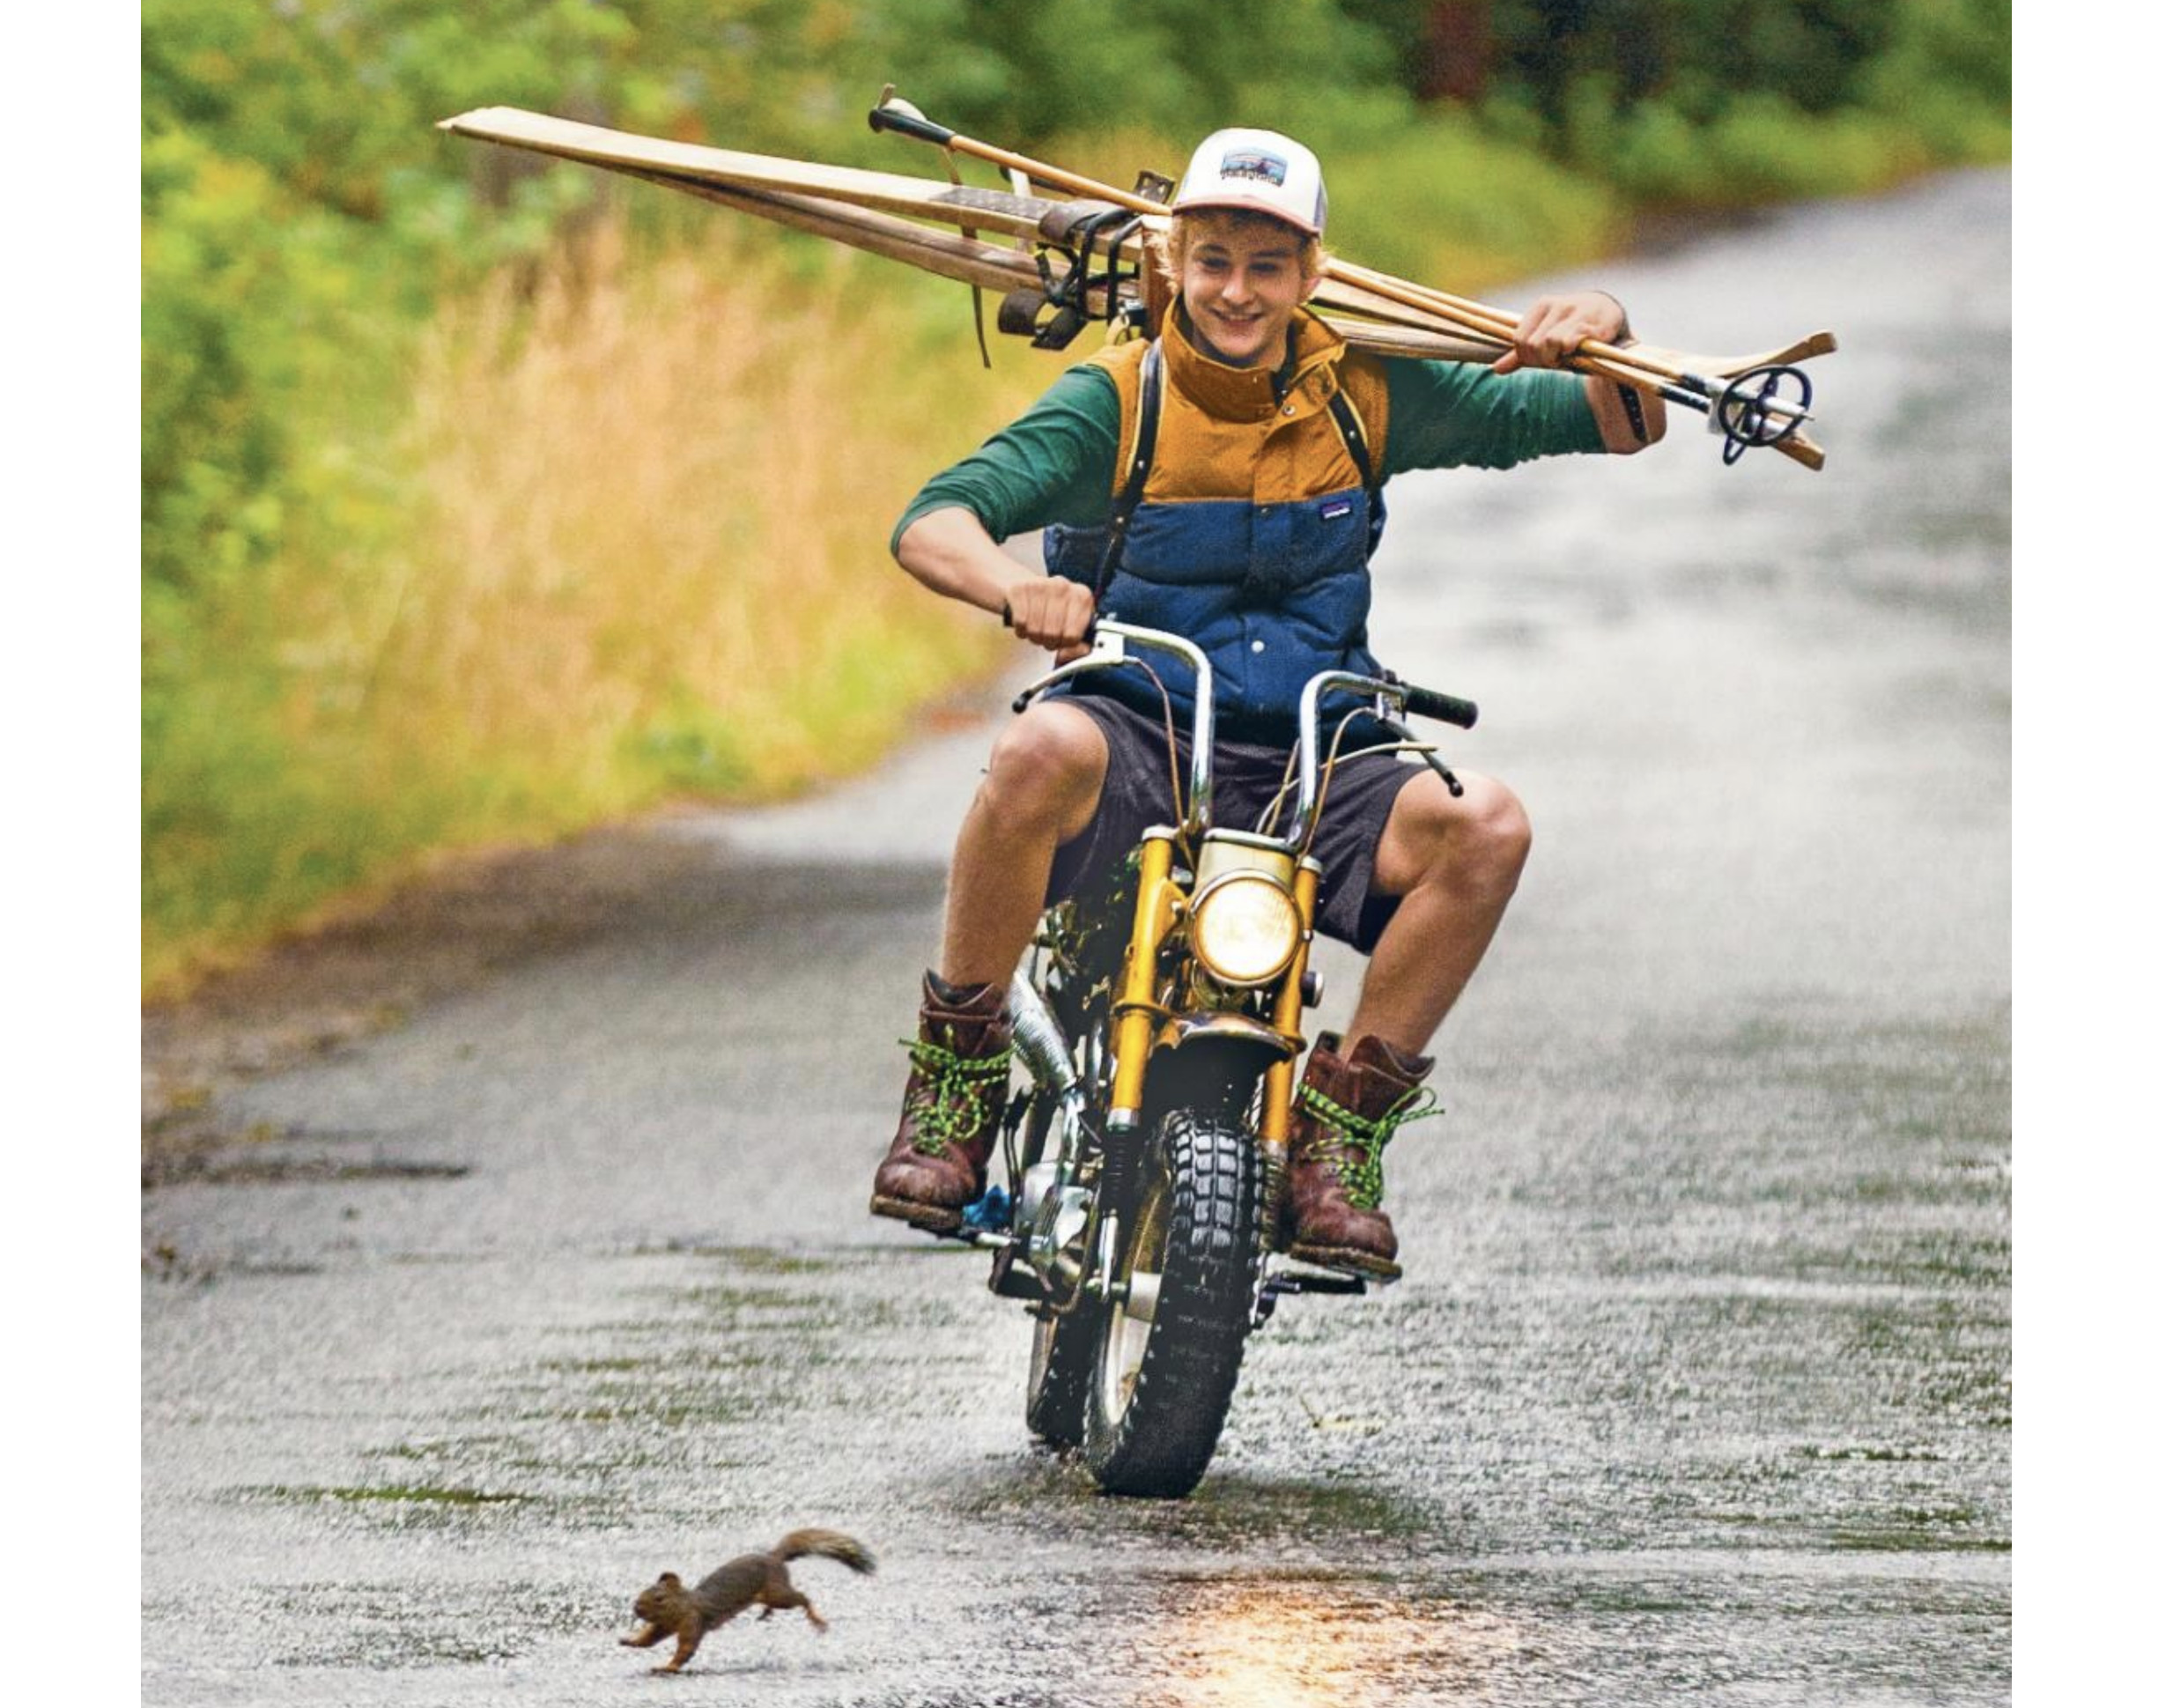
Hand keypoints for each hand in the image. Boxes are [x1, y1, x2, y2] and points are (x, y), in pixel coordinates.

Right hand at [1002, 576, 1095, 661]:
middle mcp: (1063, 587)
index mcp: (1081, 597)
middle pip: (1053, 634)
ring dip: (1032, 635)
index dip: (1064, 644)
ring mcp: (1040, 585)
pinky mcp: (1019, 588)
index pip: (1073, 637)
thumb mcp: (1069, 627)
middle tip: (1045, 634)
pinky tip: (1023, 623)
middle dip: (1047, 641)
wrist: (1024, 589)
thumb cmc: (1049, 610)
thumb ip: (1077, 646)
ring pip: (1036, 629)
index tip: (1060, 638)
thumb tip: (1072, 652)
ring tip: (1034, 628)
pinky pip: (1020, 622)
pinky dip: (1020, 629)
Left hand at [1491, 290, 1628, 373]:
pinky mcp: (1590, 323)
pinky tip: (1577, 352)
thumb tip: (1497, 369)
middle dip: (1541, 360)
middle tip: (1556, 360)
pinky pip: (1568, 342)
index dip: (1527, 357)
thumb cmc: (1573, 328)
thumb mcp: (1545, 335)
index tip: (1542, 359)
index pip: (1519, 339)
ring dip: (1556, 358)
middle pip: (1532, 344)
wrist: (1609, 313)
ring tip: (1566, 355)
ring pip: (1548, 343)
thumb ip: (1521, 353)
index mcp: (1541, 306)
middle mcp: (1556, 305)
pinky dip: (1569, 353)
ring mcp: (1573, 312)